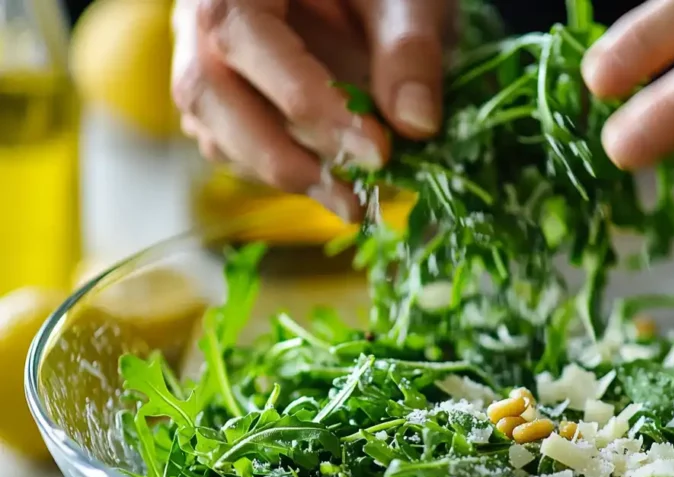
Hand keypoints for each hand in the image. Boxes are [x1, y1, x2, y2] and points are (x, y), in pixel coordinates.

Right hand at [172, 0, 454, 219]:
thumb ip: (409, 47)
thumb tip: (416, 124)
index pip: (247, 36)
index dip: (308, 100)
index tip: (375, 151)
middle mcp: (199, 18)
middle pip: (207, 90)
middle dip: (280, 153)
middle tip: (351, 196)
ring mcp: (202, 59)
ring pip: (211, 126)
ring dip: (278, 173)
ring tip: (349, 203)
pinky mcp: (221, 99)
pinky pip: (227, 143)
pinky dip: (275, 172)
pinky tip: (328, 186)